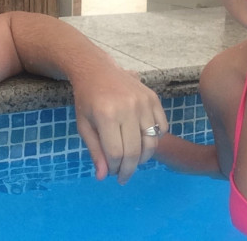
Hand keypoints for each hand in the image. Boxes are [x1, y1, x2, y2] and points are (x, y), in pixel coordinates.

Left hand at [71, 66, 167, 183]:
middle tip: (123, 175)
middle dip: (129, 169)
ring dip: (143, 158)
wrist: (97, 70)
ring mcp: (144, 102)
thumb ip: (95, 151)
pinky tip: (142, 142)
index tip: (111, 173)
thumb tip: (104, 177)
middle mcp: (128, 108)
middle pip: (135, 152)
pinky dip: (155, 140)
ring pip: (151, 142)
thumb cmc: (87, 99)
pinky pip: (162, 127)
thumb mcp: (84, 126)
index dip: (114, 169)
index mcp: (107, 115)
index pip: (116, 154)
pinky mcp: (153, 98)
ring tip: (132, 160)